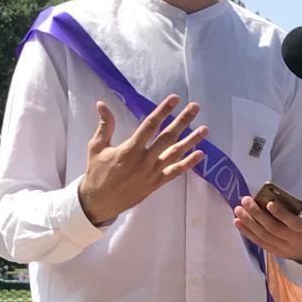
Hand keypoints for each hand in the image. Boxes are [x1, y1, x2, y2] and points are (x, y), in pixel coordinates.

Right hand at [78, 95, 207, 224]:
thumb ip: (104, 126)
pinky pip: (175, 172)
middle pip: (167, 137)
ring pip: (175, 154)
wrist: (101, 202)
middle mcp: (144, 160)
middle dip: (182, 121)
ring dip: (191, 141)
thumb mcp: (96, 147)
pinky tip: (200, 154)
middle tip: (195, 107)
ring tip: (205, 129)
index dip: (163, 111)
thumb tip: (102, 104)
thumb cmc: (97, 173)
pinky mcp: (156, 183)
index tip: (175, 99)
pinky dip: (188, 164)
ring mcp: (152, 173)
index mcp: (130, 149)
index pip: (150, 126)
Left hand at [234, 175, 301, 264]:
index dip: (281, 214)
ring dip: (249, 223)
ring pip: (264, 236)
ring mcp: (283, 247)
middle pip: (273, 228)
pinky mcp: (275, 251)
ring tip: (238, 210)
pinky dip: (248, 233)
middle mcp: (293, 240)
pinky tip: (237, 223)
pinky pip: (260, 242)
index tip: (269, 203)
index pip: (293, 222)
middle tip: (246, 201)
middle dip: (258, 215)